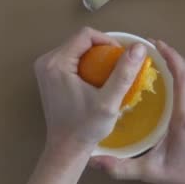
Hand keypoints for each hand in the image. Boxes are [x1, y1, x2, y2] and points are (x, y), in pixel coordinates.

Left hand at [34, 27, 146, 156]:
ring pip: (76, 49)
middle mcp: (46, 62)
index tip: (121, 58)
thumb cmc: (85, 128)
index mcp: (56, 63)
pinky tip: (97, 80)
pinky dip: (86, 64)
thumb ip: (123, 73)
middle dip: (102, 49)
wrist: (66, 148)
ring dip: (95, 57)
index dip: (107, 41)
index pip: (86, 35)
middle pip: (80, 40)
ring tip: (109, 74)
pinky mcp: (48, 76)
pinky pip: (71, 59)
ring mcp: (45, 68)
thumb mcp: (109, 102)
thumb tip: (139, 48)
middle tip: (117, 67)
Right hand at [89, 41, 184, 183]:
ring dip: (179, 66)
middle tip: (151, 49)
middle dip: (171, 56)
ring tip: (160, 62)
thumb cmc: (184, 176)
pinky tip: (173, 83)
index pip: (182, 74)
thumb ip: (121, 168)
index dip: (169, 55)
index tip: (154, 43)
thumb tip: (93, 161)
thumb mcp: (150, 172)